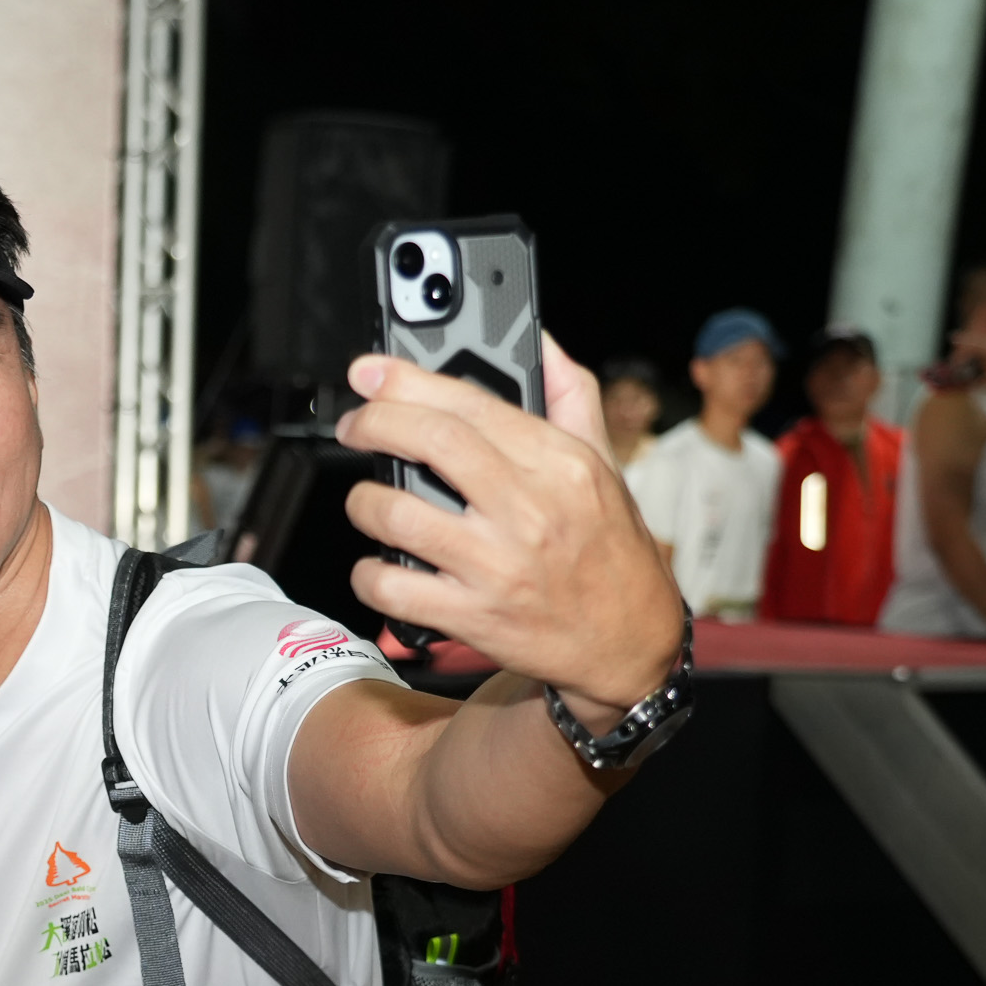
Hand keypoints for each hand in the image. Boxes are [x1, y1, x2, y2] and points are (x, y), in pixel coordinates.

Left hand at [341, 334, 684, 718]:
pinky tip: (378, 565)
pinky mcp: (473, 616)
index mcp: (558, 464)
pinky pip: (393, 588)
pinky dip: (369, 574)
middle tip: (355, 426)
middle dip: (374, 423)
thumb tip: (544, 342)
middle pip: (429, 442)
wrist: (629, 643)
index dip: (405, 380)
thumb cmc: (612, 552)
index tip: (370, 372)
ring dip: (364, 501)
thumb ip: (572, 397)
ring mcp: (496, 566)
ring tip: (367, 501)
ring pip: (397, 514)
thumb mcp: (605, 465)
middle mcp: (527, 510)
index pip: (468, 403)